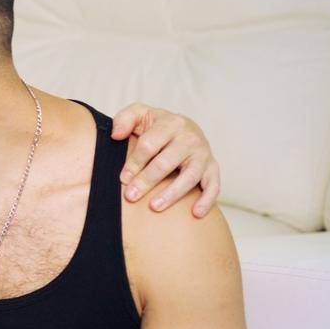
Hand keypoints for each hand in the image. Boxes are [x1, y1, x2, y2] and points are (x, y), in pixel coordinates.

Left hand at [111, 104, 221, 218]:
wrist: (184, 129)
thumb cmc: (156, 127)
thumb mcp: (140, 115)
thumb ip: (125, 119)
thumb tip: (116, 134)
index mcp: (171, 123)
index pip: (149, 145)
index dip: (134, 163)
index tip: (123, 178)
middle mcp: (190, 138)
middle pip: (166, 162)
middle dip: (147, 180)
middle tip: (131, 196)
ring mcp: (203, 154)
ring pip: (190, 176)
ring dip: (172, 193)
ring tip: (154, 207)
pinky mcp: (212, 168)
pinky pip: (214, 185)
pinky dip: (207, 199)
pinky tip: (195, 213)